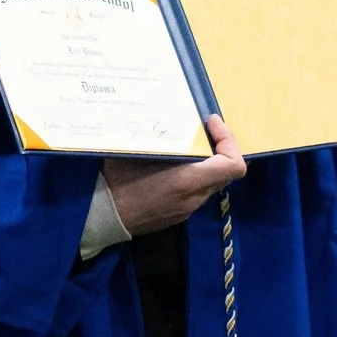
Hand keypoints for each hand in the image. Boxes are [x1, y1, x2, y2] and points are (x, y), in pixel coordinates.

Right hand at [102, 114, 245, 235]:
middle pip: (225, 172)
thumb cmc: (116, 182)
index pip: (232, 165)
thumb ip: (158, 140)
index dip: (228, 141)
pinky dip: (194, 176)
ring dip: (207, 164)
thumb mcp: (135, 152)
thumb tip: (164, 118)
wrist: (103, 218)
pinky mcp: (179, 215)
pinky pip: (196, 193)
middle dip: (219, 148)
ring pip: (211, 183)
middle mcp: (193, 197)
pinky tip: (173, 168)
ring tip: (188, 147)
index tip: (211, 124)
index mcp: (187, 181)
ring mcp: (187, 209)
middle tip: (203, 130)